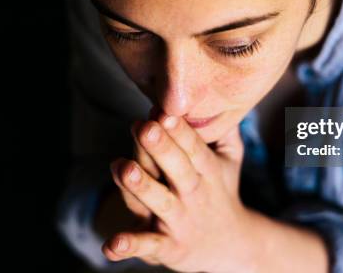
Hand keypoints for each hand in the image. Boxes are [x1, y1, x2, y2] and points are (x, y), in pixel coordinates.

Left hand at [103, 107, 254, 272]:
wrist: (230, 245)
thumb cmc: (221, 190)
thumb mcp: (231, 159)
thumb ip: (226, 129)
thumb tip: (223, 93)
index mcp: (209, 171)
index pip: (194, 148)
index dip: (179, 130)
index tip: (164, 110)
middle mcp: (195, 195)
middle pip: (178, 170)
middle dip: (161, 148)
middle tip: (144, 127)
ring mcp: (180, 222)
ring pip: (159, 202)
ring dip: (141, 187)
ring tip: (122, 167)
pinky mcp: (168, 248)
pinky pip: (148, 246)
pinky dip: (130, 246)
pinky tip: (111, 245)